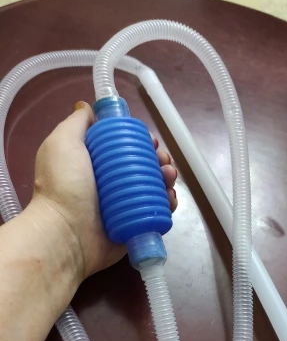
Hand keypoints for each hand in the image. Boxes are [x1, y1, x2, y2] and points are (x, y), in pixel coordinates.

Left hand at [32, 101, 176, 282]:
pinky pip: (157, 212)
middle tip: (164, 162)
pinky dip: (167, 204)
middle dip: (159, 160)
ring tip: (169, 178)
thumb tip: (87, 106)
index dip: (140, 141)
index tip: (150, 140)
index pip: (124, 147)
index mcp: (94, 164)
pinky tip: (170, 198)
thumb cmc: (64, 186)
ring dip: (167, 179)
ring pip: (154, 188)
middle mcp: (109, 184)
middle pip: (143, 167)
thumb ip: (76, 123)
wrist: (66, 234)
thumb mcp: (63, 143)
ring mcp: (123, 207)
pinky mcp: (135, 226)